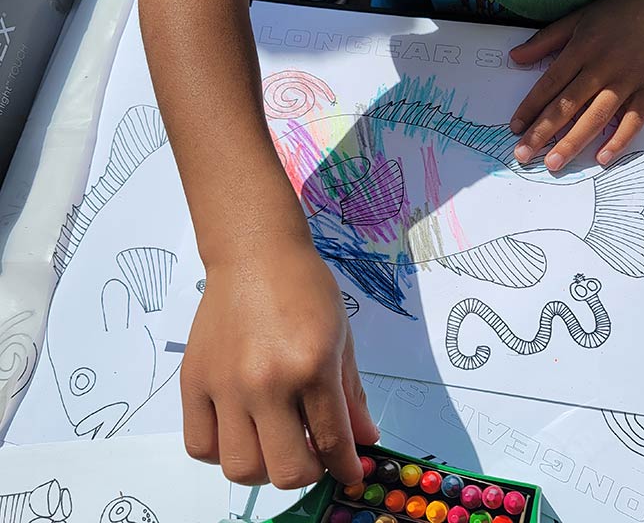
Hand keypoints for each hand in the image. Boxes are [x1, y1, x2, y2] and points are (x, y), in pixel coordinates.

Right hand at [180, 235, 378, 488]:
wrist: (255, 253)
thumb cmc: (303, 287)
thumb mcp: (342, 338)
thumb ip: (351, 396)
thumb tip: (365, 440)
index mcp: (312, 367)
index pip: (332, 441)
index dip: (345, 467)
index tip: (349, 474)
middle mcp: (267, 382)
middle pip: (286, 470)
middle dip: (308, 472)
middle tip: (311, 453)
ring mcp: (225, 385)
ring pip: (240, 468)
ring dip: (263, 468)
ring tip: (273, 442)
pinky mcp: (193, 381)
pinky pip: (199, 446)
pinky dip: (221, 452)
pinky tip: (240, 430)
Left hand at [509, 0, 643, 170]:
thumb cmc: (620, 11)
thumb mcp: (578, 18)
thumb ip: (545, 40)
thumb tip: (514, 57)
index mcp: (581, 48)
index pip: (549, 84)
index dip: (530, 107)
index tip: (515, 128)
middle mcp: (602, 66)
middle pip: (568, 105)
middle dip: (543, 132)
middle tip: (523, 156)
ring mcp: (627, 80)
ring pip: (596, 116)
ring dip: (573, 142)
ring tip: (553, 164)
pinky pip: (634, 119)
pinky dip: (619, 140)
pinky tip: (602, 158)